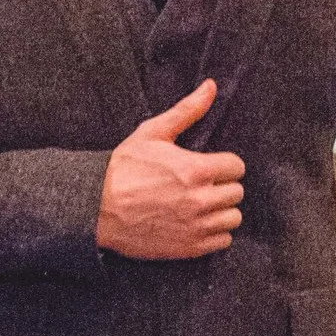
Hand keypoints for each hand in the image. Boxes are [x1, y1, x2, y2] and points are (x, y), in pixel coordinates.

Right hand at [96, 79, 244, 258]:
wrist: (97, 206)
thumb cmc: (124, 167)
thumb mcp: (152, 132)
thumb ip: (187, 110)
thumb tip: (211, 87)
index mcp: (196, 169)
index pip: (237, 167)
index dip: (224, 163)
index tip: (210, 166)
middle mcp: (201, 199)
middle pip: (237, 193)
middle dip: (222, 185)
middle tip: (201, 184)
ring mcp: (197, 226)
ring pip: (233, 218)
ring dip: (221, 210)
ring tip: (200, 204)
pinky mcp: (190, 248)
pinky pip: (223, 240)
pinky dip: (214, 232)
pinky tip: (196, 222)